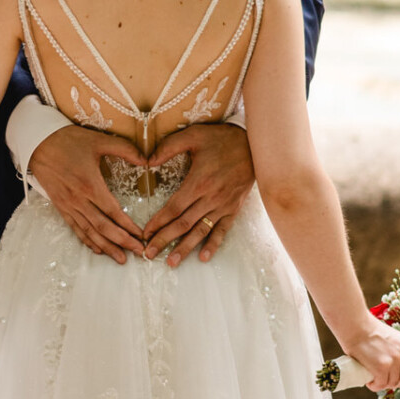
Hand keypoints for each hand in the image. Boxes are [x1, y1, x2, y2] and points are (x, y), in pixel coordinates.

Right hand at [27, 125, 147, 262]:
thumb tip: (146, 159)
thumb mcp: (98, 140)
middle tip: (137, 253)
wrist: (37, 143)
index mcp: (90, 184)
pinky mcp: (60, 206)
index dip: (129, 226)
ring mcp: (68, 205)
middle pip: (103, 227)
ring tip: (120, 258)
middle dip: (122, 242)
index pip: (113, 212)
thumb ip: (124, 149)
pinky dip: (86, 240)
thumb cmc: (68, 141)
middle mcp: (79, 199)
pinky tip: (97, 248)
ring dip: (106, 247)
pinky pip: (75, 227)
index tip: (141, 236)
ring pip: (89, 232)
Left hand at [142, 123, 254, 267]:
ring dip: (185, 248)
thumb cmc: (222, 139)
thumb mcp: (193, 136)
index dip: (158, 222)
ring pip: (201, 231)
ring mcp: (223, 206)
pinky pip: (222, 230)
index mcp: (198, 182)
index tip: (145, 233)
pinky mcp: (233, 209)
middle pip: (183, 224)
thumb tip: (147, 160)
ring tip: (171, 262)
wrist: (254, 145)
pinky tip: (203, 257)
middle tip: (149, 254)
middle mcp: (210, 198)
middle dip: (164, 240)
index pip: (173, 208)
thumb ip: (168, 147)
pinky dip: (213, 245)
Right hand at [342, 318, 399, 393]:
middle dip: (393, 382)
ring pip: (392, 383)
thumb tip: (397, 370)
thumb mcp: (392, 338)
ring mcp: (394, 360)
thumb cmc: (368, 330)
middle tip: (382, 378)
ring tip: (373, 377)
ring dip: (382, 384)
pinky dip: (374, 386)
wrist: (354, 325)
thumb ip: (398, 351)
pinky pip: (381, 384)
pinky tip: (369, 381)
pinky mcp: (382, 367)